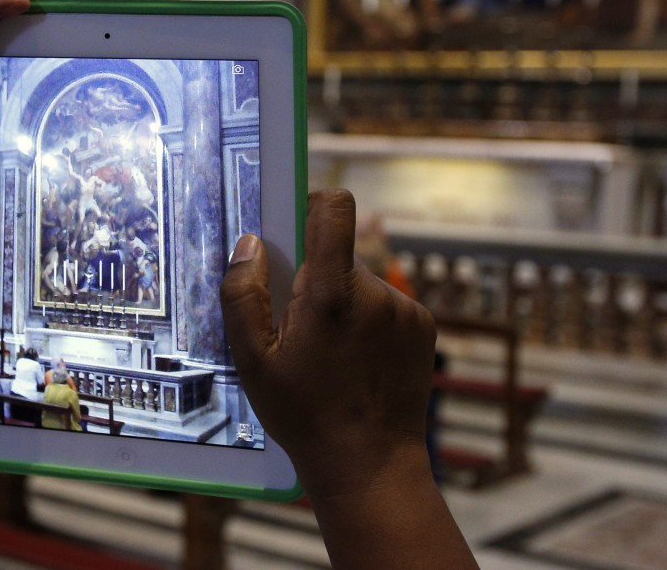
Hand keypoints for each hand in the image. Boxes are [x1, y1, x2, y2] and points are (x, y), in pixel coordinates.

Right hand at [220, 189, 437, 494]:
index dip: (314, 203)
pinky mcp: (423, 326)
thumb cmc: (304, 415)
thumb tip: (249, 244)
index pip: (334, 209)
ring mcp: (405, 309)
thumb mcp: (252, 361)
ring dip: (343, 302)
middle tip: (299, 325)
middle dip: (316, 277)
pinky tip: (357, 361)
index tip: (296, 223)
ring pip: (361, 282)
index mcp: (331, 294)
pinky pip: (386, 304)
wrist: (370, 464)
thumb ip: (243, 295)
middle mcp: (375, 293)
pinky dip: (368, 321)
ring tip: (330, 353)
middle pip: (339, 254)